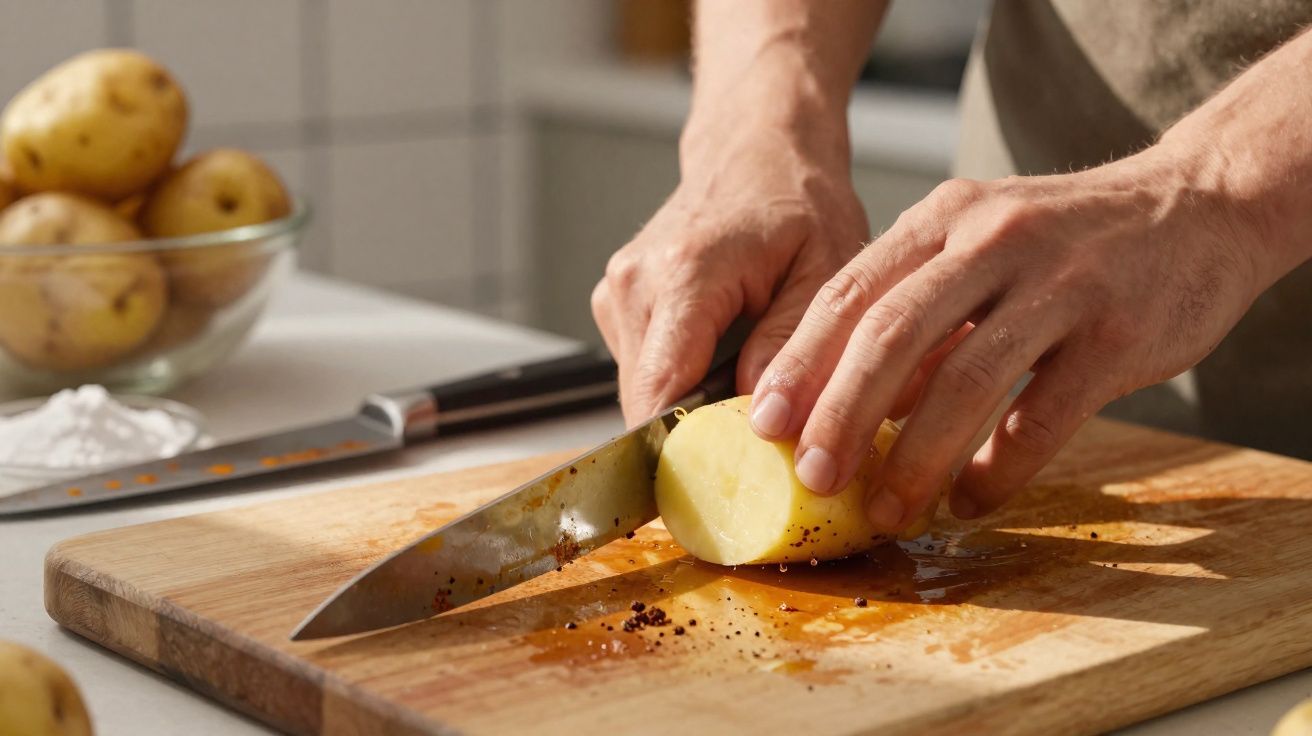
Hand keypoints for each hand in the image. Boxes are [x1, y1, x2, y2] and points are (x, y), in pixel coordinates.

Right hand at [592, 125, 868, 425]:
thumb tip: (763, 418)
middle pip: (645, 403)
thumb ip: (794, 345)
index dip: (681, 453)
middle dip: (694, 437)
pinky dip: (679, 381)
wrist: (757, 150)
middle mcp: (635, 284)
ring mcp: (617, 292)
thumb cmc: (798, 201)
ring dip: (687, 408)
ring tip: (742, 384)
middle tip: (753, 444)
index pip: (658, 393)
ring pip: (640, 392)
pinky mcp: (616, 302)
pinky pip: (642, 369)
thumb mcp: (828, 269)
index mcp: (685, 274)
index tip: (716, 489)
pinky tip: (719, 358)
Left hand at [749, 145, 1271, 528]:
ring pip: (966, 380)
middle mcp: (991, 241)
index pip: (849, 292)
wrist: (1197, 205)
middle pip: (892, 334)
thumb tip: (854, 404)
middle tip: (812, 478)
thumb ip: (919, 313)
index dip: (800, 364)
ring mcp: (1059, 284)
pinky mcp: (1117, 334)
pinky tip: (971, 501)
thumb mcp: (979, 244)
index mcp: (943, 218)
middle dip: (841, 414)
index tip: (760, 426)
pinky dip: (1000, 468)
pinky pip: (1044, 415)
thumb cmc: (1068, 240)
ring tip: (888, 512)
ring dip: (917, 457)